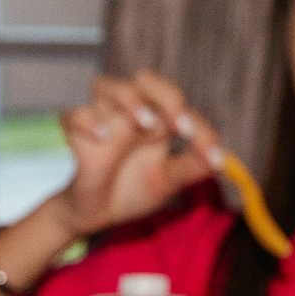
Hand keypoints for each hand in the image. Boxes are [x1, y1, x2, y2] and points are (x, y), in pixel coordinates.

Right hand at [53, 70, 219, 239]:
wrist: (96, 215)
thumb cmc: (131, 190)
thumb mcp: (167, 182)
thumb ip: (190, 168)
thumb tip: (219, 161)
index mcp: (157, 118)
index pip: (183, 112)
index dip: (201, 132)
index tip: (213, 159)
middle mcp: (129, 112)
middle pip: (145, 80)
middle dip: (165, 96)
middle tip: (179, 124)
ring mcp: (101, 119)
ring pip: (106, 85)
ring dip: (128, 100)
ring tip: (144, 124)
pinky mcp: (76, 135)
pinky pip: (75, 115)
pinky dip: (89, 122)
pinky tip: (104, 138)